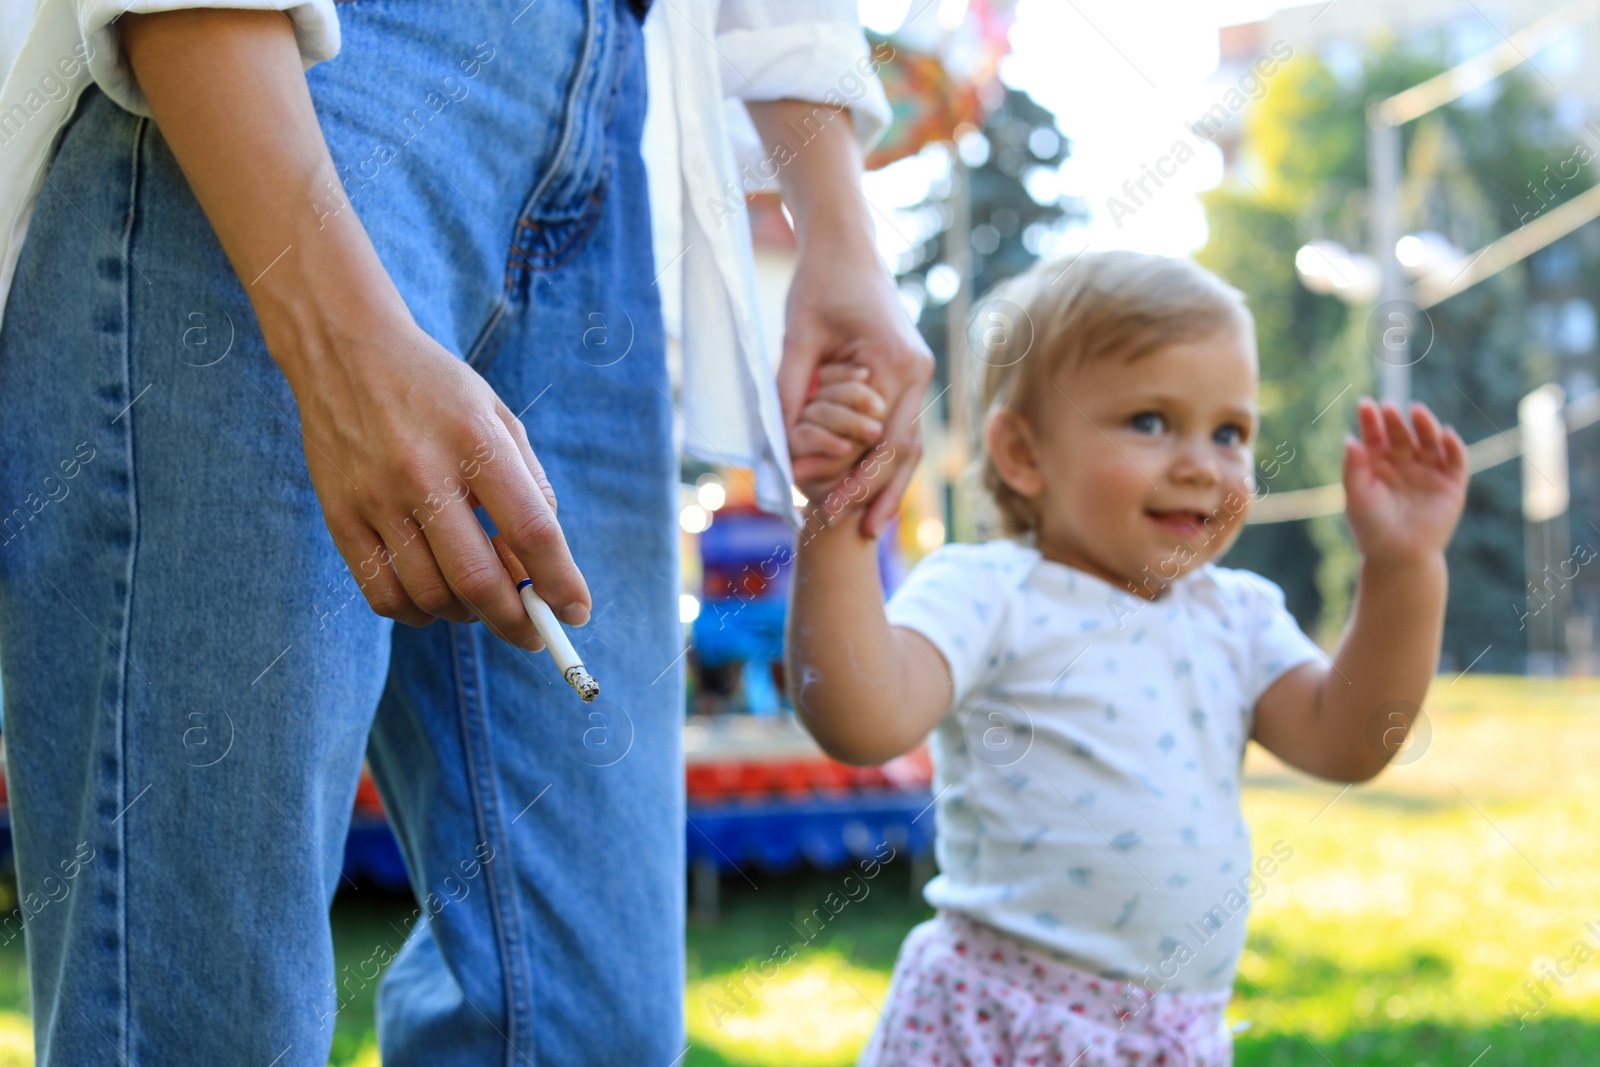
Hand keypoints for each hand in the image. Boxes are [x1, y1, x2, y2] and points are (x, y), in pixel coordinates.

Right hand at [285, 309, 589, 647]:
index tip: (576, 612)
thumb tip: (547, 565)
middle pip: (480, 581)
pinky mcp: (340, 517)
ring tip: (483, 603)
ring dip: (469, 617)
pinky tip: (436, 598)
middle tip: (534, 633)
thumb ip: (530, 486)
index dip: (560, 583)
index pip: (532, 532)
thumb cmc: (436, 389)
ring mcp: (376, 499)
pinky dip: (419, 613)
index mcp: (477, 442)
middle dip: (518, 622)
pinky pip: (383, 595)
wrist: (343, 349)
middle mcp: (424, 473)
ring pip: (432, 597)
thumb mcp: (498, 416)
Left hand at [776, 241, 933, 537]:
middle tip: (861, 535)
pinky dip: (887, 459)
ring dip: (890, 484)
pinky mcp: (907, 373)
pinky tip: (872, 488)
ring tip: (871, 526)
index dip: (860, 478)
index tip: (835, 508)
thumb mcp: (797, 337)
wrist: (845, 246)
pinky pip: (900, 425)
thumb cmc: (819, 283)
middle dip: (882, 493)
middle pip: (904, 449)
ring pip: (908, 443)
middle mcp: (916, 370)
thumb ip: (792, 392)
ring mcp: (917, 372)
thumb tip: (781, 446)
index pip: (882, 438)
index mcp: (894, 362)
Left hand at [1343, 398, 1467, 566]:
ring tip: (1416, 411)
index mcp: (1378, 463)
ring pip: (1429, 440)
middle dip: (1395, 420)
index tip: (1366, 404)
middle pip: (1401, 434)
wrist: (1399, 557)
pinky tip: (1446, 435)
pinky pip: (1456, 460)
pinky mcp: (1452, 483)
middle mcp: (1404, 462)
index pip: (1375, 435)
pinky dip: (1454, 446)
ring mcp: (1429, 470)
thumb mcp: (1357, 498)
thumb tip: (1349, 439)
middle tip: (1389, 407)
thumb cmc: (1372, 528)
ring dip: (1425, 425)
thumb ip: (1353, 469)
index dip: (1371, 419)